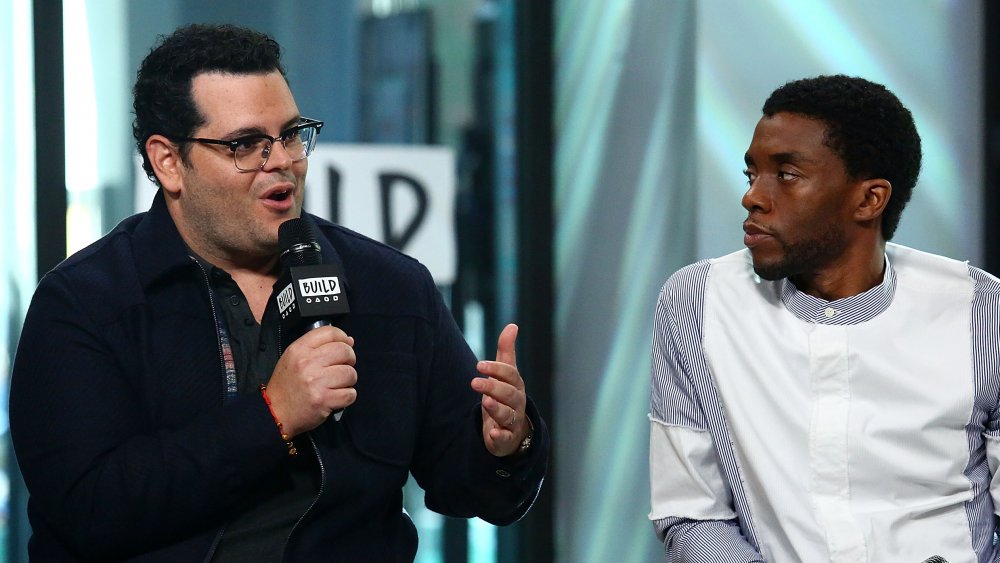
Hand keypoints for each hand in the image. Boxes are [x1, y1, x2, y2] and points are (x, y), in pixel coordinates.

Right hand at [264, 325, 356, 435]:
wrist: (274, 412)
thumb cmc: (286, 386)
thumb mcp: (293, 358)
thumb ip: (317, 347)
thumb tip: (348, 341)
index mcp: (299, 350)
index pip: (330, 332)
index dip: (343, 337)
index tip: (346, 344)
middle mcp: (307, 363)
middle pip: (344, 351)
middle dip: (349, 360)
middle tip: (342, 367)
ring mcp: (316, 382)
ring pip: (350, 373)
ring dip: (348, 380)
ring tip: (337, 384)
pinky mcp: (323, 399)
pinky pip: (350, 393)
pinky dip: (347, 396)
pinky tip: (336, 397)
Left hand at [471, 324, 529, 456]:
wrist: (513, 431)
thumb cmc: (505, 396)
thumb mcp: (506, 374)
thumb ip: (506, 351)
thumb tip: (512, 325)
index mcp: (516, 385)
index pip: (510, 374)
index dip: (496, 369)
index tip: (479, 365)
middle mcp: (517, 402)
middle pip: (508, 393)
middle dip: (492, 387)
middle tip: (474, 382)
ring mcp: (513, 421)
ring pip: (507, 414)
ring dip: (496, 408)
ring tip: (485, 402)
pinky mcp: (506, 438)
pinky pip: (505, 438)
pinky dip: (500, 436)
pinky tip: (494, 433)